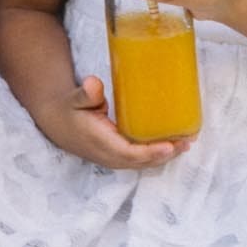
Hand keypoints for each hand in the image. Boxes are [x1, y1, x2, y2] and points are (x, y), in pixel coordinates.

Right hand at [32, 74, 189, 169]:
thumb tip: (94, 84)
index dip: (151, 152)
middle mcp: (110, 156)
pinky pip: (142, 159)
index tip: (170, 146)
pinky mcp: (119, 157)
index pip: (130, 153)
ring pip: (145, 163)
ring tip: (186, 142)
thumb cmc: (70, 110)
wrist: (58, 124)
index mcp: (101, 143)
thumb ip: (86, 93)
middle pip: (143, 161)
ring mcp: (115, 159)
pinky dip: (158, 154)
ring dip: (166, 155)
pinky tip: (173, 145)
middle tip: (187, 140)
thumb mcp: (75, 98)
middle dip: (166, 154)